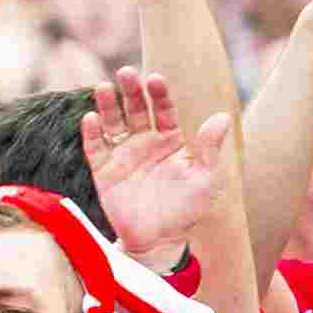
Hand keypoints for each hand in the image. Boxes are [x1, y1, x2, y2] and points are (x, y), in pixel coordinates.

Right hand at [83, 69, 230, 256]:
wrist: (157, 239)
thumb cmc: (186, 209)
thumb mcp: (206, 180)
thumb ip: (211, 149)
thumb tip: (221, 117)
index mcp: (170, 138)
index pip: (163, 109)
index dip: (158, 93)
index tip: (155, 79)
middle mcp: (144, 141)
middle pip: (135, 109)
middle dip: (130, 91)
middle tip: (125, 73)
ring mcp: (123, 155)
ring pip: (113, 123)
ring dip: (107, 105)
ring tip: (103, 87)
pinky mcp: (104, 172)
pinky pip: (95, 149)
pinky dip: (91, 134)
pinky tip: (90, 119)